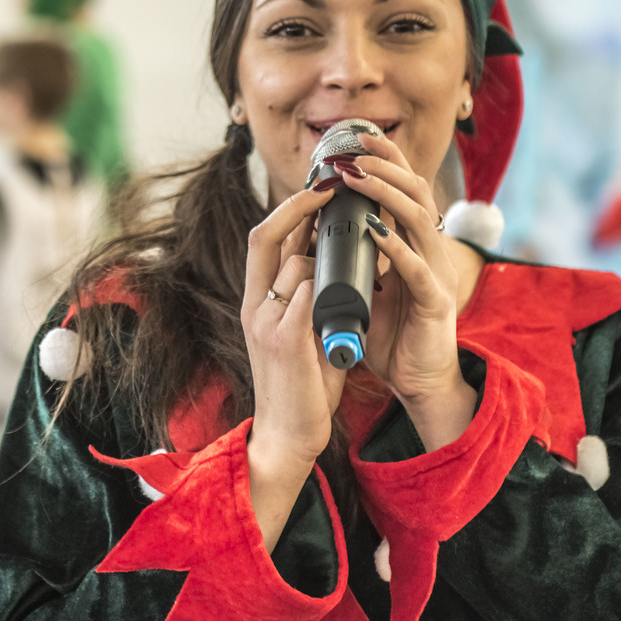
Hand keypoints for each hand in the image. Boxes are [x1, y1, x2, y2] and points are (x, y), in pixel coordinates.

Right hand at [240, 186, 339, 548]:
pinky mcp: (285, 341)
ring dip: (329, 259)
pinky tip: (352, 288)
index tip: (320, 185)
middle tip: (331, 185)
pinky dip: (328, 284)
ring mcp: (267, 322)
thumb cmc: (302, 383)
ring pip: (297, 265)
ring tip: (365, 262)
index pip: (264, 238)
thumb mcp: (301, 330)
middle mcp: (255, 305)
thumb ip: (307, 296)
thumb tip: (329, 260)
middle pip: (265, 236)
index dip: (289, 206)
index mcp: (257, 300)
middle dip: (299, 205)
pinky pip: (306, 295)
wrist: (288, 435)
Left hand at [339, 132, 476, 448]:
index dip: (387, 161)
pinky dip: (395, 248)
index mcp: (415, 244)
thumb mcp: (370, 285)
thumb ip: (358, 257)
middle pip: (416, 191)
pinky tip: (375, 232)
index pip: (404, 189)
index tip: (358, 139)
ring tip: (357, 178)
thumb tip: (324, 229)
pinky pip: (417, 269)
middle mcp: (430, 251)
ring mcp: (436, 274)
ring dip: (386, 194)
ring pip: (418, 219)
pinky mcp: (435, 303)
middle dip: (386, 165)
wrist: (419, 382)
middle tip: (356, 148)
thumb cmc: (392, 334)